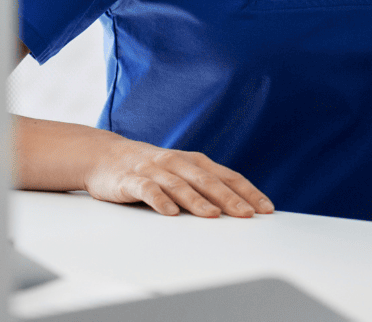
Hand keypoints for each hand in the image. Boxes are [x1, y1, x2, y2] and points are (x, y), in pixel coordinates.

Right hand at [83, 134, 274, 218]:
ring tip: (213, 216)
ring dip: (197, 201)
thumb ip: (204, 185)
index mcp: (193, 162)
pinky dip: (160, 200)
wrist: (105, 156)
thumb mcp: (180, 172)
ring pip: (180, 185)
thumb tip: (238, 207)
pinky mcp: (132, 180)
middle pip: (208, 181)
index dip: (247, 191)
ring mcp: (154, 170)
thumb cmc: (149, 168)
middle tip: (247, 215)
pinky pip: (148, 190)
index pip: (227, 176)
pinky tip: (170, 213)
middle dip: (230, 198)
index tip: (266, 208)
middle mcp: (177, 163)